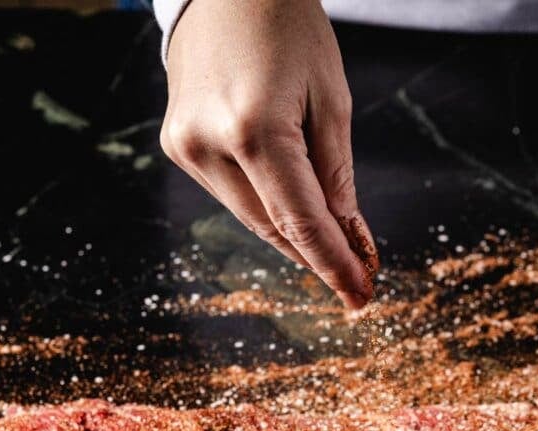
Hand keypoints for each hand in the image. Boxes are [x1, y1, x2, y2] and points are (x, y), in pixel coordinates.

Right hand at [162, 0, 378, 308]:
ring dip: (294, 235)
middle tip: (359, 281)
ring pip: (251, 218)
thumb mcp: (332, 95)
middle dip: (319, 256)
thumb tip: (346, 233)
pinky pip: (232, 195)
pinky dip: (267, 208)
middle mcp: (210, 144)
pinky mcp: (177, 144)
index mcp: (254, 128)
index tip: (361, 296)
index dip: (333, 264)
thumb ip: (336, 172)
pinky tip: (296, 211)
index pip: (301, 220)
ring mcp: (186, 146)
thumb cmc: (288, 26)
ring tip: (337, 249)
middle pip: (273, 227)